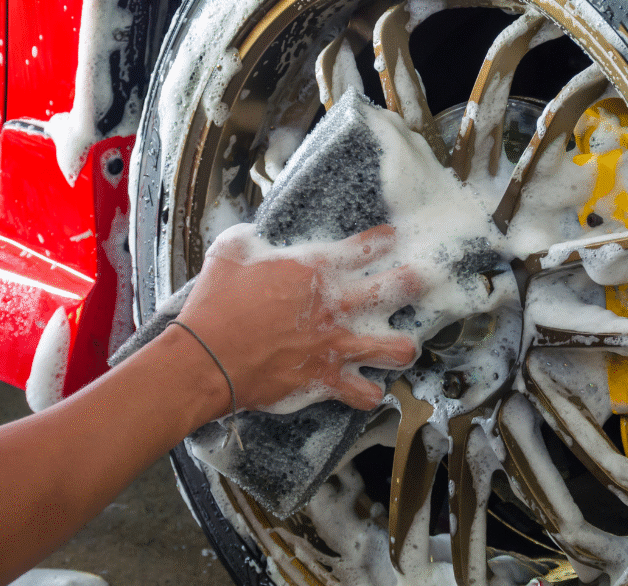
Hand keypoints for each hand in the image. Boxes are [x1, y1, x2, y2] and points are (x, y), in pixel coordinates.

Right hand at [178, 224, 421, 412]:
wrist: (205, 359)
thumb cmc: (215, 305)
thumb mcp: (229, 254)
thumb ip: (249, 239)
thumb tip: (253, 234)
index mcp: (314, 269)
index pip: (364, 247)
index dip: (383, 241)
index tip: (393, 239)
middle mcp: (334, 305)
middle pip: (396, 288)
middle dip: (414, 282)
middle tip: (422, 281)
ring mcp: (335, 345)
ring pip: (396, 348)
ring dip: (402, 347)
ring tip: (404, 346)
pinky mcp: (326, 379)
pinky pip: (365, 393)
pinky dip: (369, 393)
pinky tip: (369, 389)